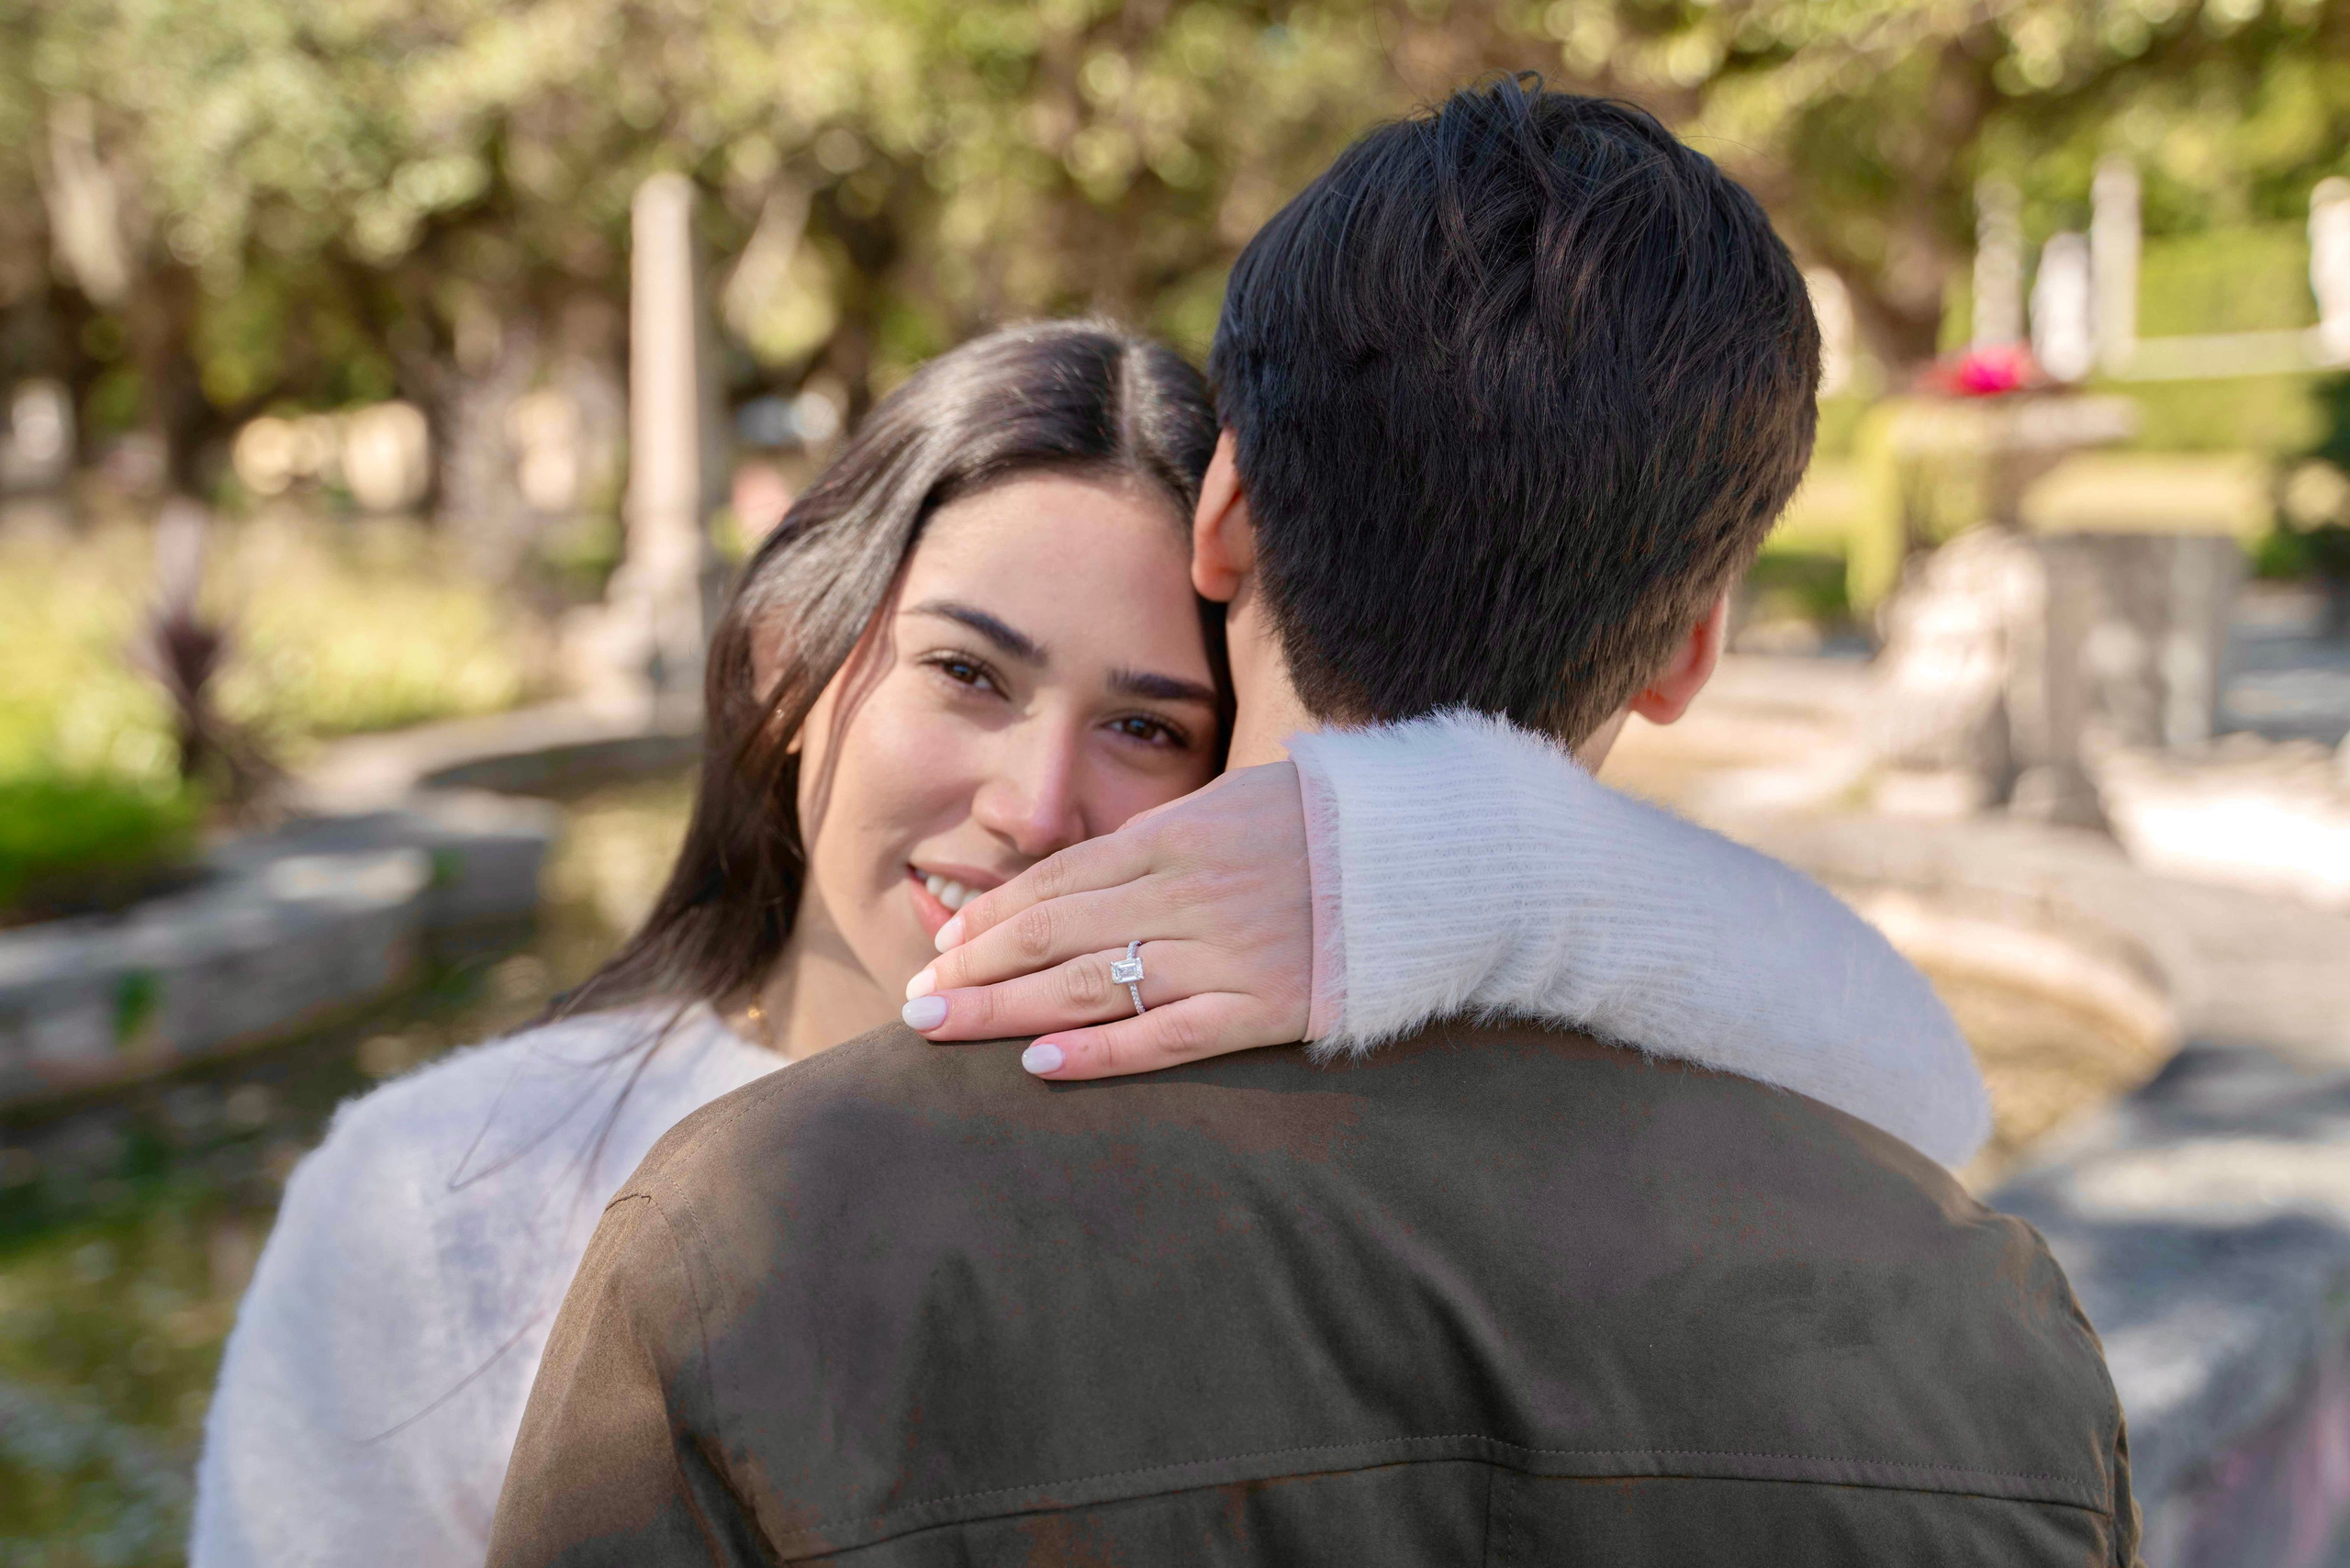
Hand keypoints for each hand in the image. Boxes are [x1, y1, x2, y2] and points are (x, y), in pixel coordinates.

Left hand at [899, 762, 1313, 1077]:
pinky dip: (1101, 1052)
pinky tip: (1040, 1066)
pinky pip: (1169, 1035)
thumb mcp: (1241, 799)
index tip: (944, 946)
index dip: (992, 916)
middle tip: (915, 999)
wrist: (1437, 857)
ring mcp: (1226, 952)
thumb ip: (1166, 836)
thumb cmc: (1336, 824)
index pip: (1058, 880)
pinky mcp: (1267, 1006)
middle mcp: (1188, 892)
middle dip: (975, 968)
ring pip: (1091, 983)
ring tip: (943, 1029)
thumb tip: (1091, 876)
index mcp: (1178, 834)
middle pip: (1054, 932)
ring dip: (1006, 1010)